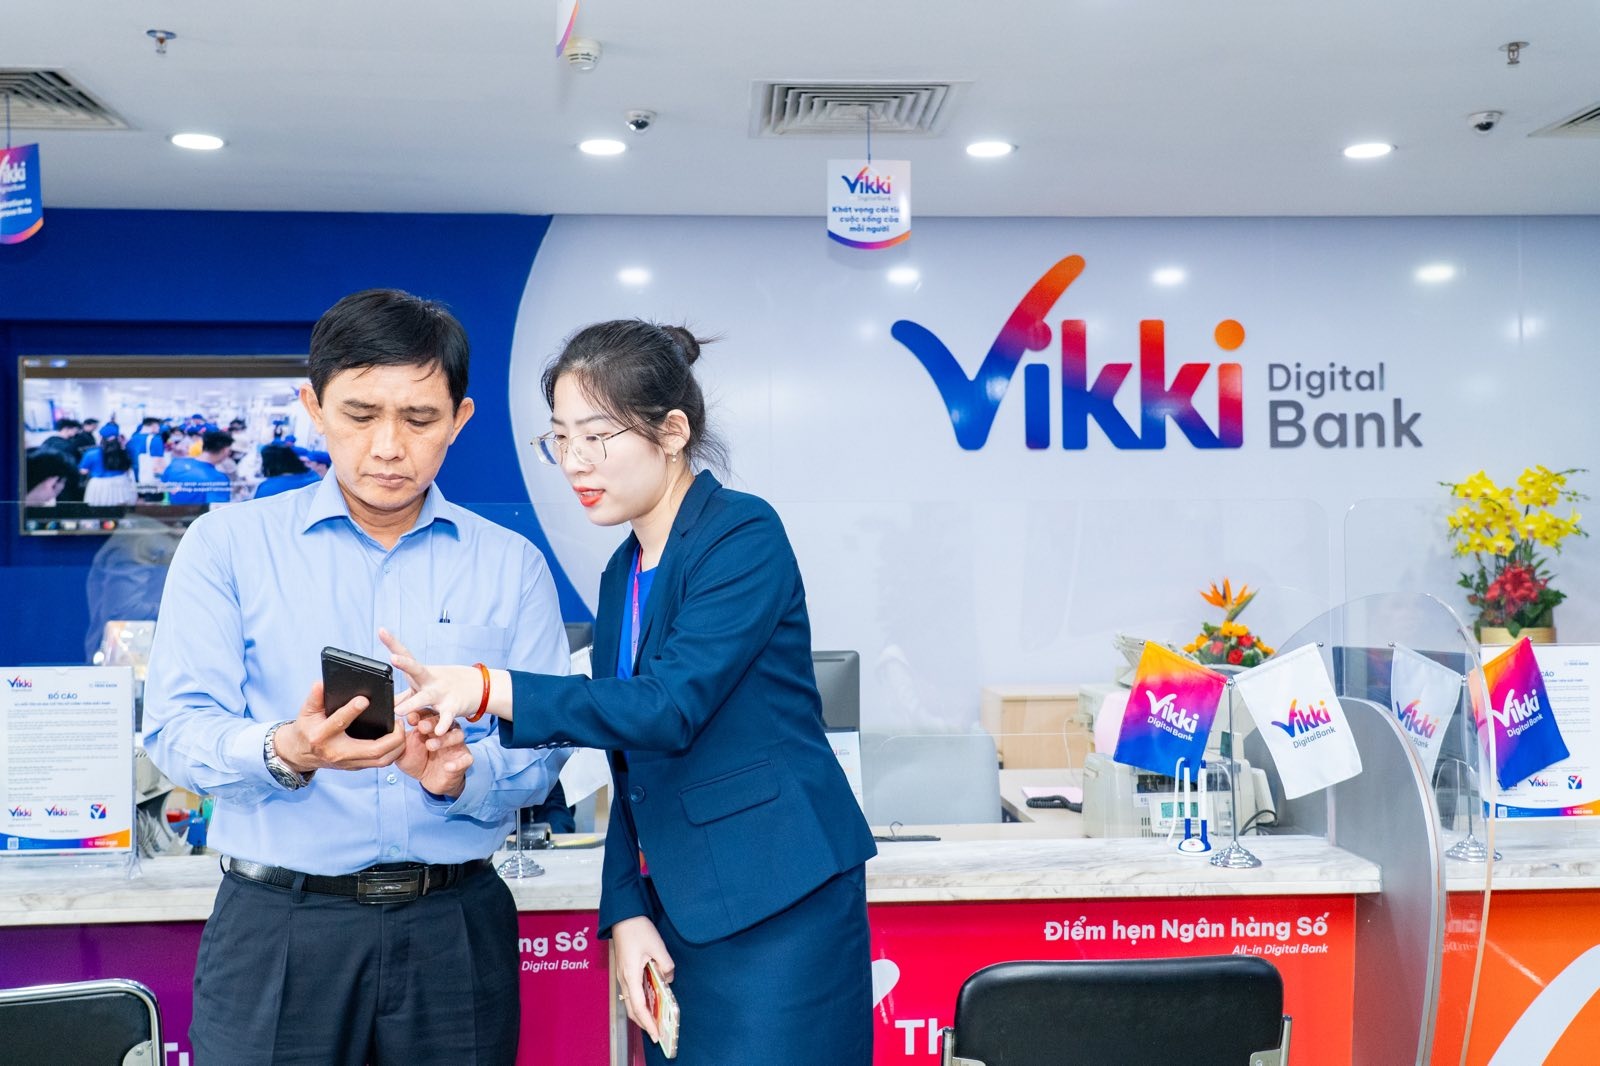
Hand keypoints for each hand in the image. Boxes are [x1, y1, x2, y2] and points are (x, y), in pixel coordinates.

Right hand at [272, 681, 404, 773]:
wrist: (301, 754)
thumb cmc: (307, 728)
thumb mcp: (306, 711)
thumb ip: (314, 698)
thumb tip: (321, 683)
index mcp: (321, 736)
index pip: (339, 723)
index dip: (352, 710)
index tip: (365, 699)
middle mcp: (337, 752)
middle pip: (372, 750)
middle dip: (392, 737)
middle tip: (399, 720)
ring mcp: (348, 762)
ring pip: (381, 760)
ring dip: (397, 746)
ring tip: (401, 728)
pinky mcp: (356, 767)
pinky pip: (380, 762)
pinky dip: (393, 751)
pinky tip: (398, 738)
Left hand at [381, 628, 482, 736]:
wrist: (479, 687)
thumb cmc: (444, 686)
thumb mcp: (424, 686)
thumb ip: (404, 695)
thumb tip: (385, 701)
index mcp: (422, 673)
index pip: (406, 656)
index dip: (392, 643)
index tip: (381, 630)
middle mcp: (431, 679)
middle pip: (416, 669)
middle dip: (405, 663)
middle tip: (393, 657)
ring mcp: (442, 692)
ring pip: (426, 698)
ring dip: (413, 703)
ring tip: (400, 711)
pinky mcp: (453, 707)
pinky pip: (446, 717)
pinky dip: (442, 724)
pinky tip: (437, 732)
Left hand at [395, 715, 473, 796]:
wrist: (431, 781)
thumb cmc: (418, 762)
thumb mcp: (402, 752)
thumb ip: (398, 740)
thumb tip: (395, 725)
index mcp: (431, 727)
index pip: (428, 715)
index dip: (420, 714)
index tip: (410, 718)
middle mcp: (446, 733)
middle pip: (444, 722)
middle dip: (433, 722)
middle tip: (421, 727)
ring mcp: (456, 746)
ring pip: (458, 736)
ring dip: (445, 739)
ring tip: (431, 746)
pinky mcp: (463, 760)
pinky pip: (466, 759)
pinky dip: (458, 762)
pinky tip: (448, 766)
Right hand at [611, 915, 673, 1044]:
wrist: (624, 916)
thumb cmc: (638, 930)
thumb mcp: (658, 946)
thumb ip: (666, 965)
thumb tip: (668, 979)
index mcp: (631, 975)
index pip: (639, 1006)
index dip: (647, 1022)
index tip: (655, 1034)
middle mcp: (624, 978)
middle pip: (632, 1008)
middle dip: (643, 1022)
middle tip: (656, 1033)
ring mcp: (622, 975)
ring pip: (630, 1001)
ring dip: (641, 1013)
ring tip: (655, 1020)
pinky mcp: (625, 970)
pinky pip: (631, 992)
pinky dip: (640, 1002)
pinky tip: (650, 1002)